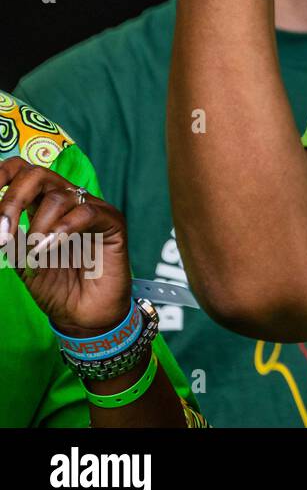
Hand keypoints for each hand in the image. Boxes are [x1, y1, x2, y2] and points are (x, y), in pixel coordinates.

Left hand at [0, 158, 130, 337]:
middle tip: (2, 233)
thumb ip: (9, 239)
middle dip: (12, 200)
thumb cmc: (55, 288)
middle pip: (37, 175)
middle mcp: (66, 202)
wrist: (84, 316)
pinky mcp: (112, 222)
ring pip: (59, 196)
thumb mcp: (19, 261)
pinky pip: (86, 213)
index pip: (21, 172)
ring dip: (38, 226)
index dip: (1, 176)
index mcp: (40, 206)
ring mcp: (90, 209)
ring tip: (34, 255)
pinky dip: (63, 229)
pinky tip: (50, 249)